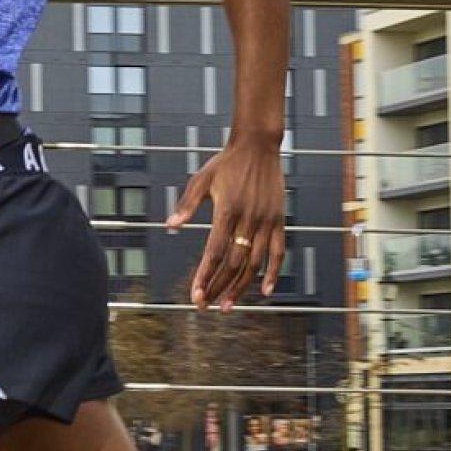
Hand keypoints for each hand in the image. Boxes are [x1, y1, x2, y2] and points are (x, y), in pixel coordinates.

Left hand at [165, 132, 286, 310]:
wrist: (258, 145)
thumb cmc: (226, 163)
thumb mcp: (201, 179)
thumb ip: (187, 205)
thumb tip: (170, 226)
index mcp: (227, 211)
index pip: (214, 253)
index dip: (205, 276)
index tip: (195, 295)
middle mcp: (249, 219)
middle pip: (233, 263)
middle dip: (218, 287)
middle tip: (206, 306)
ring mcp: (266, 221)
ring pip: (254, 263)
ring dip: (240, 287)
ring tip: (227, 306)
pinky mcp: (279, 220)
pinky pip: (278, 252)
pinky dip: (273, 273)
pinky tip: (265, 292)